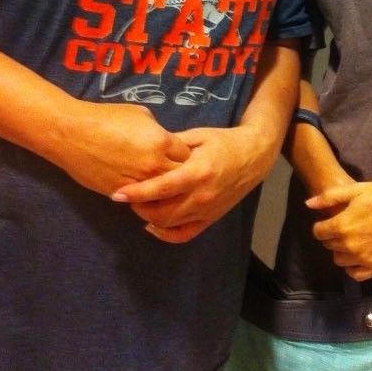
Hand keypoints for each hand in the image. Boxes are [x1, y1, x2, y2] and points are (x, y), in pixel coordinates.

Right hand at [51, 99, 190, 195]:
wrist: (72, 133)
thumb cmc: (107, 117)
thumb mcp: (142, 115)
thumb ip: (160, 132)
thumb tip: (167, 143)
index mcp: (162, 141)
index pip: (188, 156)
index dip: (185, 156)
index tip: (181, 156)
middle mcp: (154, 164)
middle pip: (180, 178)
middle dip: (180, 176)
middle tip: (175, 173)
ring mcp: (138, 182)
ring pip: (162, 194)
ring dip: (164, 191)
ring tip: (163, 186)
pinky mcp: (121, 194)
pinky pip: (142, 201)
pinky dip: (146, 198)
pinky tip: (145, 193)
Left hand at [110, 123, 272, 242]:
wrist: (254, 156)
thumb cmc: (224, 141)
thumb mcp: (198, 136)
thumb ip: (172, 144)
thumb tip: (145, 149)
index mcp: (198, 171)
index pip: (162, 188)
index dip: (138, 193)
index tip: (117, 193)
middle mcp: (202, 195)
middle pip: (162, 212)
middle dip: (139, 207)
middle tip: (126, 196)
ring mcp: (207, 210)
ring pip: (170, 224)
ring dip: (149, 218)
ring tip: (138, 205)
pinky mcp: (211, 219)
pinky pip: (184, 235)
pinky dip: (165, 234)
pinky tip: (152, 225)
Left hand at [306, 180, 371, 280]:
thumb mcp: (357, 190)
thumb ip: (330, 198)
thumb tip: (308, 204)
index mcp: (342, 225)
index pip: (319, 232)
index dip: (322, 226)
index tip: (329, 222)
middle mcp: (350, 245)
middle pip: (329, 246)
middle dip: (332, 237)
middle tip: (343, 228)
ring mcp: (365, 258)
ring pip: (340, 261)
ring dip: (341, 251)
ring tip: (352, 241)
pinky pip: (356, 274)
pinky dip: (353, 267)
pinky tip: (358, 258)